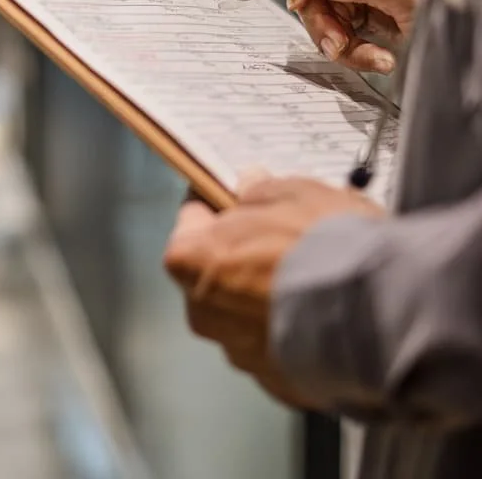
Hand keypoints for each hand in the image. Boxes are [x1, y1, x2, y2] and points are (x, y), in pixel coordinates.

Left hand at [164, 174, 383, 408]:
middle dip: (240, 259)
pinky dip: (296, 337)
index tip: (232, 201)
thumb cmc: (324, 245)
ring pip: (245, 319)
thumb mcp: (291, 193)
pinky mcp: (281, 386)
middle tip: (278, 242)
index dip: (214, 209)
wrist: (382, 314)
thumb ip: (260, 192)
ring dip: (268, 302)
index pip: (189, 225)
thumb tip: (249, 187)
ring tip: (311, 284)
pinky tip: (325, 319)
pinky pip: (280, 353)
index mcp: (191, 261)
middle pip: (214, 276)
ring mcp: (242, 355)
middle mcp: (205, 313)